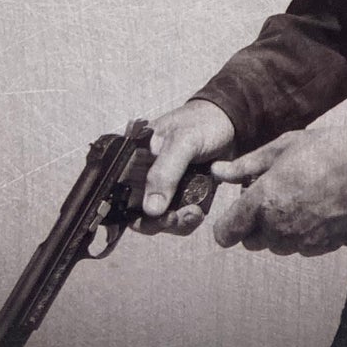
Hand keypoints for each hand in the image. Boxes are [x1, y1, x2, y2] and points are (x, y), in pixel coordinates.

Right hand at [136, 100, 235, 234]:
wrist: (230, 122)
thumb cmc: (202, 122)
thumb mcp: (183, 142)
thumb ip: (165, 172)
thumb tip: (150, 209)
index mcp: (133, 156)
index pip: (116, 190)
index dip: (126, 211)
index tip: (150, 217)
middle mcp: (142, 173)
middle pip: (136, 211)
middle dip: (156, 221)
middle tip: (175, 217)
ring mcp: (161, 185)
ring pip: (157, 218)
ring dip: (175, 223)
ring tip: (194, 212)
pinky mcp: (179, 194)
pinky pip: (177, 217)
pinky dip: (187, 220)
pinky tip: (199, 210)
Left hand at [211, 125, 346, 255]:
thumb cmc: (323, 152)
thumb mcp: (280, 148)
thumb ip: (245, 166)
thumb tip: (217, 172)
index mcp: (262, 202)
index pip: (227, 233)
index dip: (227, 225)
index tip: (235, 214)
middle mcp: (278, 227)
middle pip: (250, 241)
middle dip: (254, 224)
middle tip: (270, 197)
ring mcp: (300, 241)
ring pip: (275, 245)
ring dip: (276, 230)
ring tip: (294, 200)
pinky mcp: (319, 247)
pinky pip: (298, 246)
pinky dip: (298, 233)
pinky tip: (311, 209)